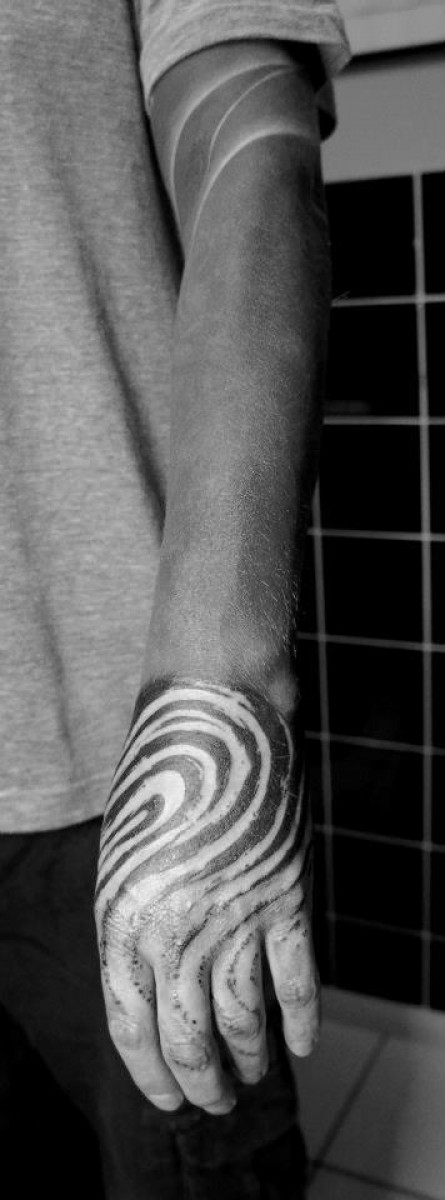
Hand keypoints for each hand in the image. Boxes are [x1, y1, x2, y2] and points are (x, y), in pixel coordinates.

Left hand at [95, 676, 318, 1114]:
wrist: (214, 720)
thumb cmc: (157, 785)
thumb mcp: (120, 860)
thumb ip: (131, 927)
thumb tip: (152, 990)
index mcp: (123, 920)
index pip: (133, 1028)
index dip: (152, 1074)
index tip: (170, 1100)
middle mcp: (178, 930)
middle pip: (190, 1037)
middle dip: (202, 1082)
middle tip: (213, 1100)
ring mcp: (237, 917)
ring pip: (245, 1021)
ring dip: (250, 1059)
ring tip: (251, 1076)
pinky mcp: (287, 898)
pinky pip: (298, 981)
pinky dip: (301, 1021)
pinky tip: (301, 1047)